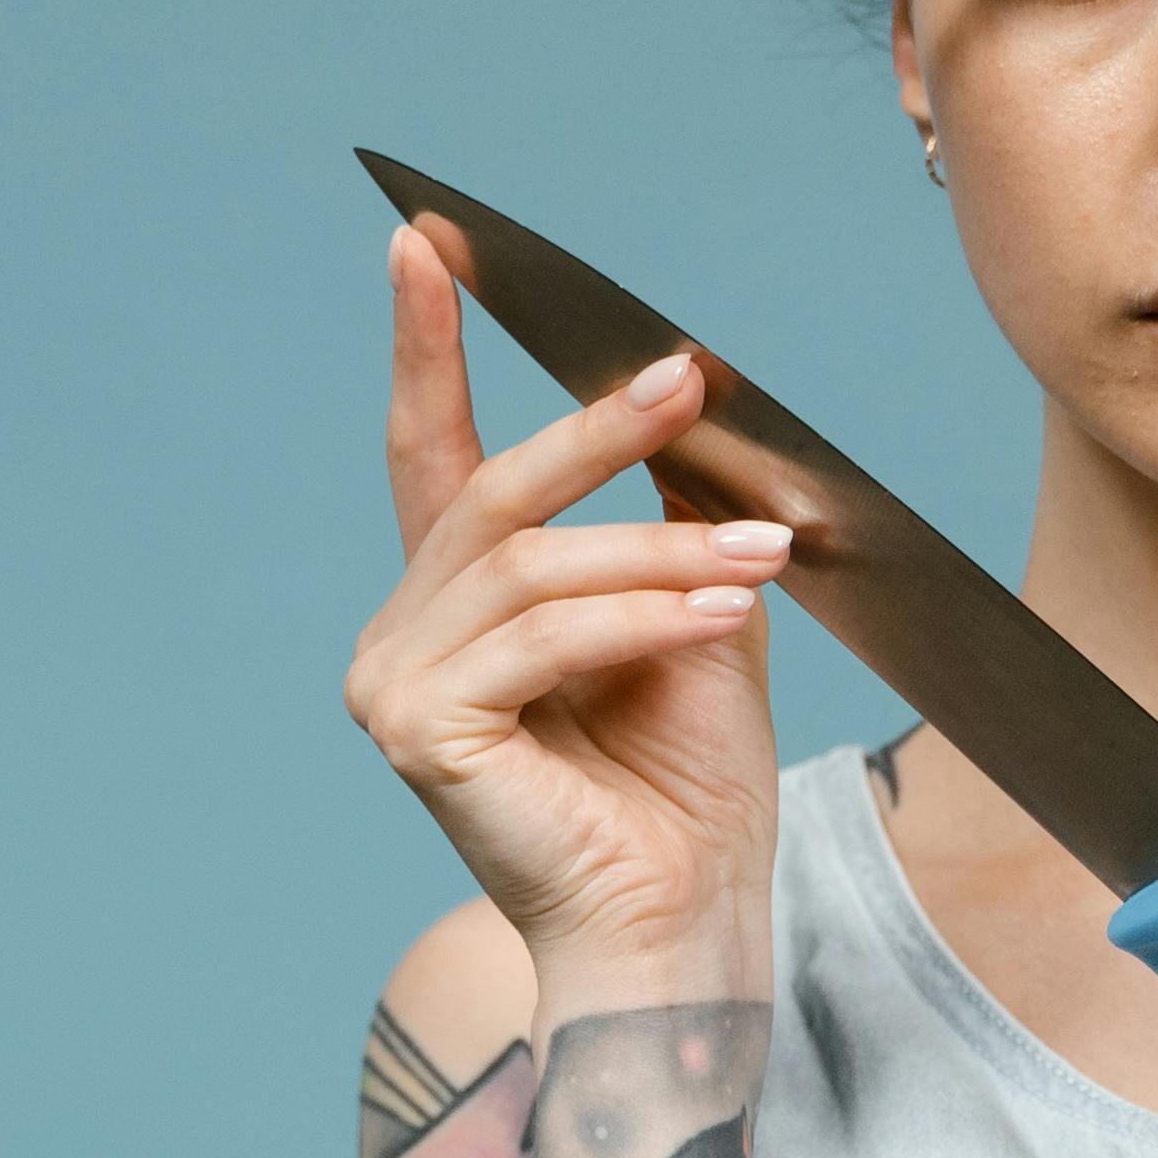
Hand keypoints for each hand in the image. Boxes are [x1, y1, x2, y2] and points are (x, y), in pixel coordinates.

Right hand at [343, 221, 791, 990]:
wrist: (688, 919)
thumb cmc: (688, 786)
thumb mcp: (691, 612)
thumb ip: (665, 516)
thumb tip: (683, 397)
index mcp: (458, 605)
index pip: (432, 449)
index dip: (429, 342)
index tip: (430, 238)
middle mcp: (405, 637)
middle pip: (491, 492)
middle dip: (598, 429)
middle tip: (689, 378)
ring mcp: (396, 685)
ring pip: (529, 563)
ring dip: (660, 552)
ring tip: (760, 565)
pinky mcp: (421, 732)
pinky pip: (541, 635)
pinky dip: (641, 615)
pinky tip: (721, 617)